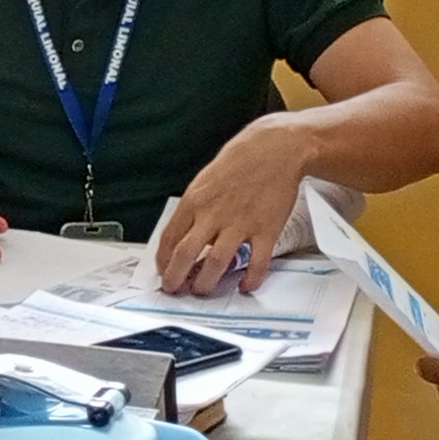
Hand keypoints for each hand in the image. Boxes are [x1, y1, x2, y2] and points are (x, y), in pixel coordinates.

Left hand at [155, 118, 316, 295]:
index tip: (164, 271)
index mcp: (194, 201)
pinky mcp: (265, 230)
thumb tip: (185, 234)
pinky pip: (256, 263)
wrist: (275, 148)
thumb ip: (195, 208)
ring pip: (215, 264)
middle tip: (175, 290)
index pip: (169, 238)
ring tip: (204, 291)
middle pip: (185, 256)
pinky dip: (250, 280)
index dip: (163, 261)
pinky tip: (245, 286)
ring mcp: (239, 223)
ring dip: (206, 284)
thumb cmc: (241, 161)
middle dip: (176, 279)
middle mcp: (213, 214)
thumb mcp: (205, 180)